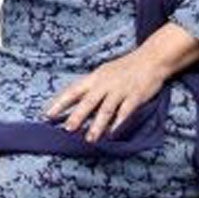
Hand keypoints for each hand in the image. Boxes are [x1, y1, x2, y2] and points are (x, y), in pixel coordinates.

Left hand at [44, 50, 172, 142]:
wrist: (151, 58)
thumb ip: (88, 87)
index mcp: (94, 78)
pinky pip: (125, 111)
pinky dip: (119, 123)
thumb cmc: (124, 67)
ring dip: (97, 125)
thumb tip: (70, 100)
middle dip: (77, 116)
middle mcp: (105, 84)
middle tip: (67, 130)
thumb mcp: (102, 73)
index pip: (72, 91)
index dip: (59, 103)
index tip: (46, 115)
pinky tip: (113, 133)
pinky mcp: (135, 96)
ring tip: (90, 138)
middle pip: (88, 102)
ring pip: (106, 110)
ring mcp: (120, 91)